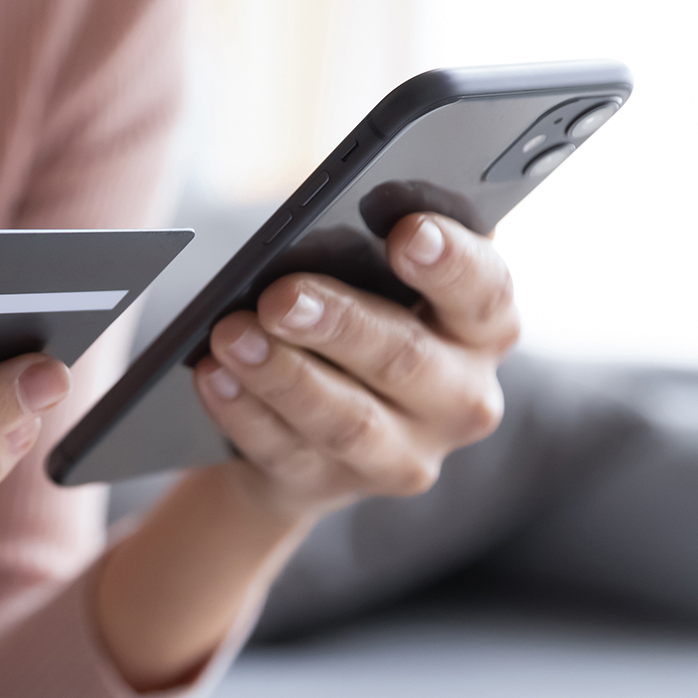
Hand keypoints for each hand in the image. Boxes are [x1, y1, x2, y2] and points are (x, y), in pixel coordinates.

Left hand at [194, 212, 516, 517]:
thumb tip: (332, 211)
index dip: (450, 263)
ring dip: (281, 374)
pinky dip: (243, 412)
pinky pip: (285, 451)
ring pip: (345, 419)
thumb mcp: (377, 276)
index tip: (406, 233)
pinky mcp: (334, 485)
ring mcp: (402, 454)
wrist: (314, 420)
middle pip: (405, 358)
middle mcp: (460, 398)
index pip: (485, 292)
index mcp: (483, 328)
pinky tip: (213, 376)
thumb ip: (374, 244)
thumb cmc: (356, 315)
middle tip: (280, 295)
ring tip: (230, 335)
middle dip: (339, 323)